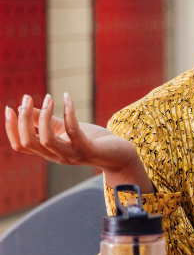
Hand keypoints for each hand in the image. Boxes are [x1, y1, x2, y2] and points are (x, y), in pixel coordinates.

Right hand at [5, 93, 152, 191]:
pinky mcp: (88, 150)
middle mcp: (57, 156)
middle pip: (29, 142)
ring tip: (48, 97)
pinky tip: (67, 98)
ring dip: (44, 116)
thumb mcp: (64, 128)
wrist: (121, 155)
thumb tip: (25, 107)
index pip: (21, 145)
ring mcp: (72, 155)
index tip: (9, 108)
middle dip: (23, 120)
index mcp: (49, 152)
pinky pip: (73, 132)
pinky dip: (69, 113)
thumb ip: (45, 120)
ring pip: (46, 140)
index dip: (11, 128)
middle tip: (27, 98)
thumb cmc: (92, 140)